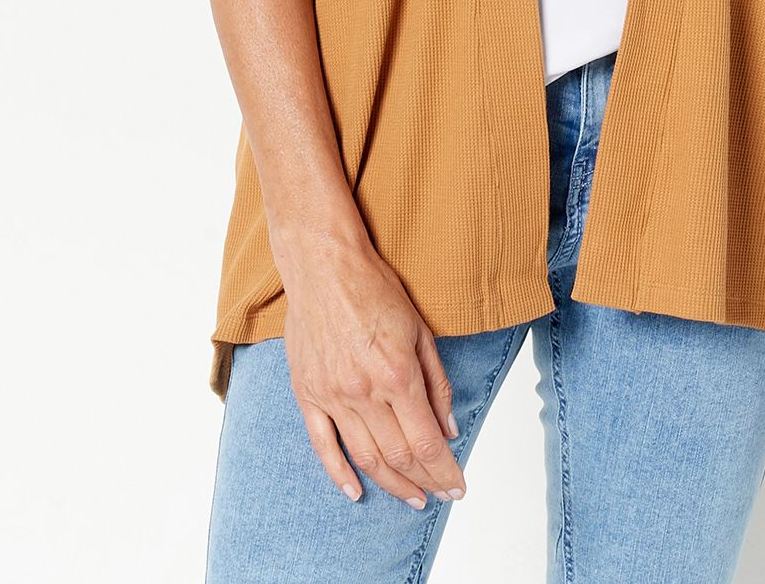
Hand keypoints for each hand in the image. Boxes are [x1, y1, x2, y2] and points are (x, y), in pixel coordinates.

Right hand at [278, 236, 467, 509]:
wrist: (324, 267)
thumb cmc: (375, 290)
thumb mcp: (420, 331)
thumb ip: (437, 383)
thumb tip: (449, 428)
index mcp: (397, 375)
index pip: (426, 442)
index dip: (444, 471)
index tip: (457, 487)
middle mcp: (364, 392)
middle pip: (398, 455)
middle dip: (424, 481)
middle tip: (439, 494)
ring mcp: (332, 396)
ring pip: (364, 457)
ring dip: (391, 484)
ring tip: (411, 498)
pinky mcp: (307, 394)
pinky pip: (322, 445)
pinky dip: (339, 474)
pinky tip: (356, 491)